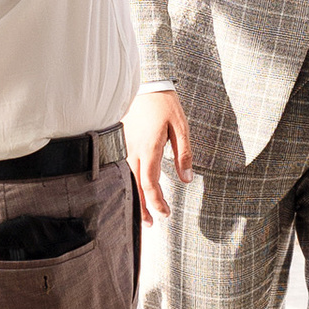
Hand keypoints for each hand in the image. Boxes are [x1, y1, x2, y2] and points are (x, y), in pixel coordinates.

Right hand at [126, 86, 194, 218]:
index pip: (150, 184)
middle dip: (142, 208)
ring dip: (134, 196)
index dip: (157, 202)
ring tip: (141, 212)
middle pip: (135, 186)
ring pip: (127, 178)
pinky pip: (123, 167)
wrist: (147, 83)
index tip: (165, 214)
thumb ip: (184, 155)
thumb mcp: (181, 128)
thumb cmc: (165, 104)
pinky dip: (128, 182)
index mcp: (149, 148)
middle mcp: (133, 150)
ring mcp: (124, 146)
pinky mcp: (121, 141)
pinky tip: (133, 188)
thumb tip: (187, 180)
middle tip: (149, 225)